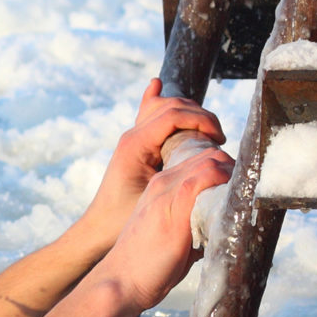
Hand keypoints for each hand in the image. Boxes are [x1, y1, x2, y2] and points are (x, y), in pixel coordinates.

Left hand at [78, 79, 227, 248]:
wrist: (96, 231)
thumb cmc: (124, 221)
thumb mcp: (158, 200)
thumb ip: (183, 177)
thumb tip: (216, 161)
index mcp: (135, 144)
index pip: (174, 114)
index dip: (203, 120)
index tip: (221, 139)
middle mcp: (132, 136)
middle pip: (172, 105)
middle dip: (201, 115)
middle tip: (219, 140)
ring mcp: (132, 140)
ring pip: (163, 108)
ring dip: (190, 113)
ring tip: (209, 133)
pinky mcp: (135, 147)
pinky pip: (148, 116)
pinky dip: (156, 101)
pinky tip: (156, 86)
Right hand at [92, 146, 233, 310]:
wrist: (120, 281)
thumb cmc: (146, 267)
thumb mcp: (171, 237)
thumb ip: (193, 224)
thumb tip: (221, 227)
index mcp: (160, 189)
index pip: (200, 161)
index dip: (225, 170)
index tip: (236, 190)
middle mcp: (163, 183)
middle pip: (210, 155)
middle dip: (234, 169)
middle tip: (244, 194)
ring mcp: (168, 192)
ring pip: (212, 160)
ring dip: (234, 175)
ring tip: (242, 200)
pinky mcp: (176, 205)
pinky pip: (209, 176)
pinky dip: (227, 183)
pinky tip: (234, 204)